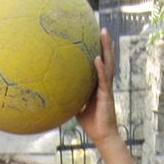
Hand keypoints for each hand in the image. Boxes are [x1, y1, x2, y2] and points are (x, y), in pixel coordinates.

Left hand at [75, 29, 118, 144]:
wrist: (102, 135)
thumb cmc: (91, 122)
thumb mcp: (77, 106)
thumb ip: (70, 95)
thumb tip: (55, 90)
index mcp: (98, 85)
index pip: (100, 64)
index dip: (99, 50)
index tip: (95, 36)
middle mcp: (104, 83)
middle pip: (107, 59)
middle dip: (105, 44)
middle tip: (102, 29)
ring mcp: (107, 88)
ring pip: (108, 64)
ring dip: (107, 49)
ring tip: (104, 35)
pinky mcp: (106, 95)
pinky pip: (103, 80)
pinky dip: (100, 68)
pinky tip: (97, 59)